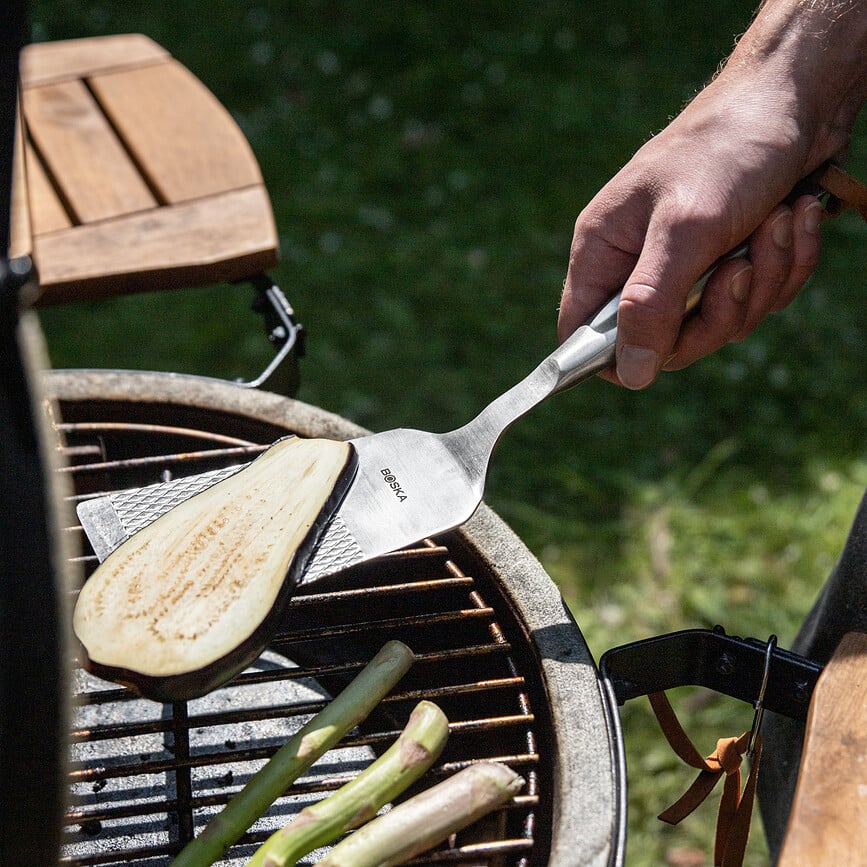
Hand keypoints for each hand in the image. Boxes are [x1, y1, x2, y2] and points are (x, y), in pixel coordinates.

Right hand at [558, 0, 866, 388]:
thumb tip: (631, 373)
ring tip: (775, 221)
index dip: (618, 357)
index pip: (583, 336)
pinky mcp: (732, 261)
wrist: (800, 96)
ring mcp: (688, 267)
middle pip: (665, 342)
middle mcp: (639, 266)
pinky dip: (785, 264)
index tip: (667, 347)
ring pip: (720, 322)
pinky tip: (792, 218)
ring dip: (763, 279)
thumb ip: (651, 304)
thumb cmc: (727, 148)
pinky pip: (757, 298)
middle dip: (719, 311)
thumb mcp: (685, 229)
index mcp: (604, 253)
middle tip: (739, 265)